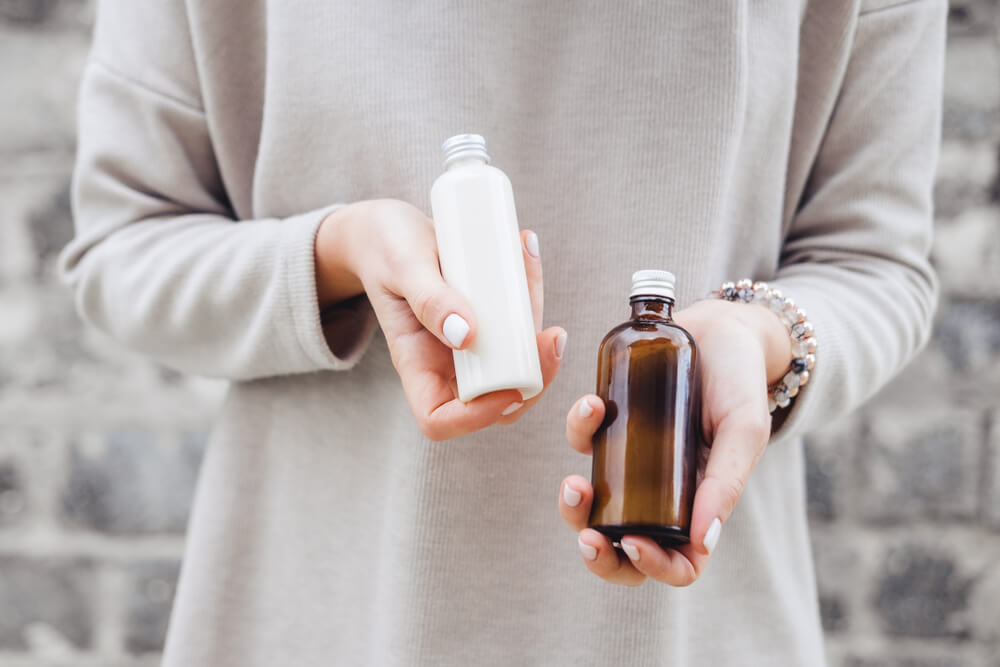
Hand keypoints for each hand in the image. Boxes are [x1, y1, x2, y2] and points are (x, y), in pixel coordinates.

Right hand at [315, 199, 565, 440]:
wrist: (384, 229)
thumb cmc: (382, 248)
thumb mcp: (401, 264)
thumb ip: (430, 299)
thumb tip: (466, 337)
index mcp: (415, 364)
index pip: (440, 419)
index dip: (478, 416)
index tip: (508, 387)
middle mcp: (445, 362)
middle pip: (496, 399)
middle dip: (535, 374)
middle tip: (553, 336)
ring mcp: (470, 343)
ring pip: (516, 360)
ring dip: (537, 322)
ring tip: (527, 260)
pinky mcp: (488, 319)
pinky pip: (518, 322)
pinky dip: (529, 291)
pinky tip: (526, 251)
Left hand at [558, 299, 789, 585]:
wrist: (722, 325)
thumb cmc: (741, 382)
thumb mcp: (744, 429)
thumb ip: (727, 481)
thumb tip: (702, 542)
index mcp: (700, 505)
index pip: (677, 562)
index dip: (654, 566)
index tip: (635, 543)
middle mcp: (662, 491)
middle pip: (624, 547)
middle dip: (600, 554)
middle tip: (588, 537)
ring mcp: (633, 460)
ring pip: (593, 505)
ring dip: (574, 507)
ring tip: (574, 484)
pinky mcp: (612, 425)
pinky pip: (583, 439)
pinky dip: (579, 427)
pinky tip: (592, 404)